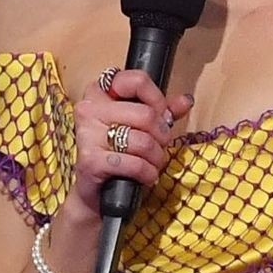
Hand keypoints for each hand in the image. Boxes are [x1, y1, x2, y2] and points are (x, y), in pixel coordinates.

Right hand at [69, 69, 193, 218]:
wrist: (96, 191)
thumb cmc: (119, 154)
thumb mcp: (142, 127)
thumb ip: (163, 111)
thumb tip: (186, 100)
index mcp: (100, 92)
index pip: (137, 80)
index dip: (157, 100)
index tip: (160, 115)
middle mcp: (89, 108)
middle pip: (146, 114)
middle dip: (162, 135)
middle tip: (159, 147)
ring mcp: (87, 134)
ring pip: (143, 141)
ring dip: (156, 158)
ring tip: (152, 164)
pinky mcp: (90, 161)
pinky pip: (134, 164)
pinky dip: (147, 173)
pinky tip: (146, 177)